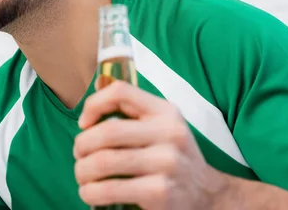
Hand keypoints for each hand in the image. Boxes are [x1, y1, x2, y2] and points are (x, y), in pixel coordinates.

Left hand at [73, 80, 226, 208]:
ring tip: (82, 177)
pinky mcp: (160, 192)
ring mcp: (166, 163)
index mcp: (165, 111)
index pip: (120, 92)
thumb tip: (91, 102)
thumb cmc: (172, 157)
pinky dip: (91, 192)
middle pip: (107, 132)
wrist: (209, 195)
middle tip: (79, 156)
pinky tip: (90, 193)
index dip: (93, 104)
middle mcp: (169, 133)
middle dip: (81, 145)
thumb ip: (132, 112)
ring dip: (82, 171)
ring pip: (104, 161)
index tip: (83, 123)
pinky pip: (110, 189)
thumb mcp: (161, 126)